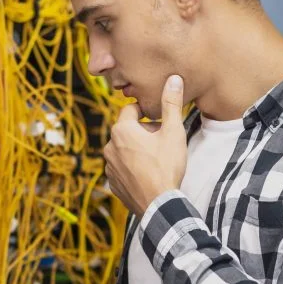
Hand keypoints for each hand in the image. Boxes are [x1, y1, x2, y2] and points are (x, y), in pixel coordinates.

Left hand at [103, 75, 186, 214]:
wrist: (159, 204)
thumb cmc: (166, 166)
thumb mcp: (173, 132)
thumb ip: (171, 104)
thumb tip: (173, 79)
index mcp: (121, 130)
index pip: (131, 109)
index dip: (148, 113)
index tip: (161, 122)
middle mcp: (109, 146)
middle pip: (128, 130)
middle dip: (144, 132)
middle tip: (163, 142)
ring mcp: (109, 166)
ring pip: (124, 149)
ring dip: (137, 149)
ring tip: (156, 159)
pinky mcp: (112, 182)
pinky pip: (122, 167)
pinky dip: (133, 167)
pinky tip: (148, 173)